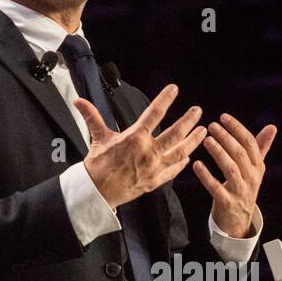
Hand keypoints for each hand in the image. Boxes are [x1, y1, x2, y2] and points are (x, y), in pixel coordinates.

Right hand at [74, 83, 206, 208]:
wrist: (97, 191)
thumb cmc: (98, 164)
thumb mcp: (98, 137)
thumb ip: (92, 117)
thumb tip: (78, 101)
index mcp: (135, 137)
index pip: (154, 113)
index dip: (165, 99)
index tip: (174, 89)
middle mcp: (148, 151)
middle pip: (175, 132)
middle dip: (189, 120)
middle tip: (198, 111)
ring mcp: (154, 167)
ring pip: (180, 151)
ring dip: (193, 141)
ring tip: (203, 131)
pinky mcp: (155, 181)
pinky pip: (173, 170)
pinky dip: (182, 163)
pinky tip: (189, 157)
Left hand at [193, 113, 276, 237]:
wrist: (239, 221)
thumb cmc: (244, 187)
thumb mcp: (254, 169)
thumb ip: (260, 147)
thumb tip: (272, 126)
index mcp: (257, 166)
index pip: (250, 143)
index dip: (237, 129)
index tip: (223, 117)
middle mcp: (251, 177)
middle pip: (240, 154)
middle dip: (226, 138)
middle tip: (211, 126)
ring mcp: (240, 191)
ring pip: (231, 169)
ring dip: (218, 153)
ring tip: (206, 140)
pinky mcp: (227, 203)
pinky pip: (216, 188)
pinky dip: (206, 176)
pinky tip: (196, 164)